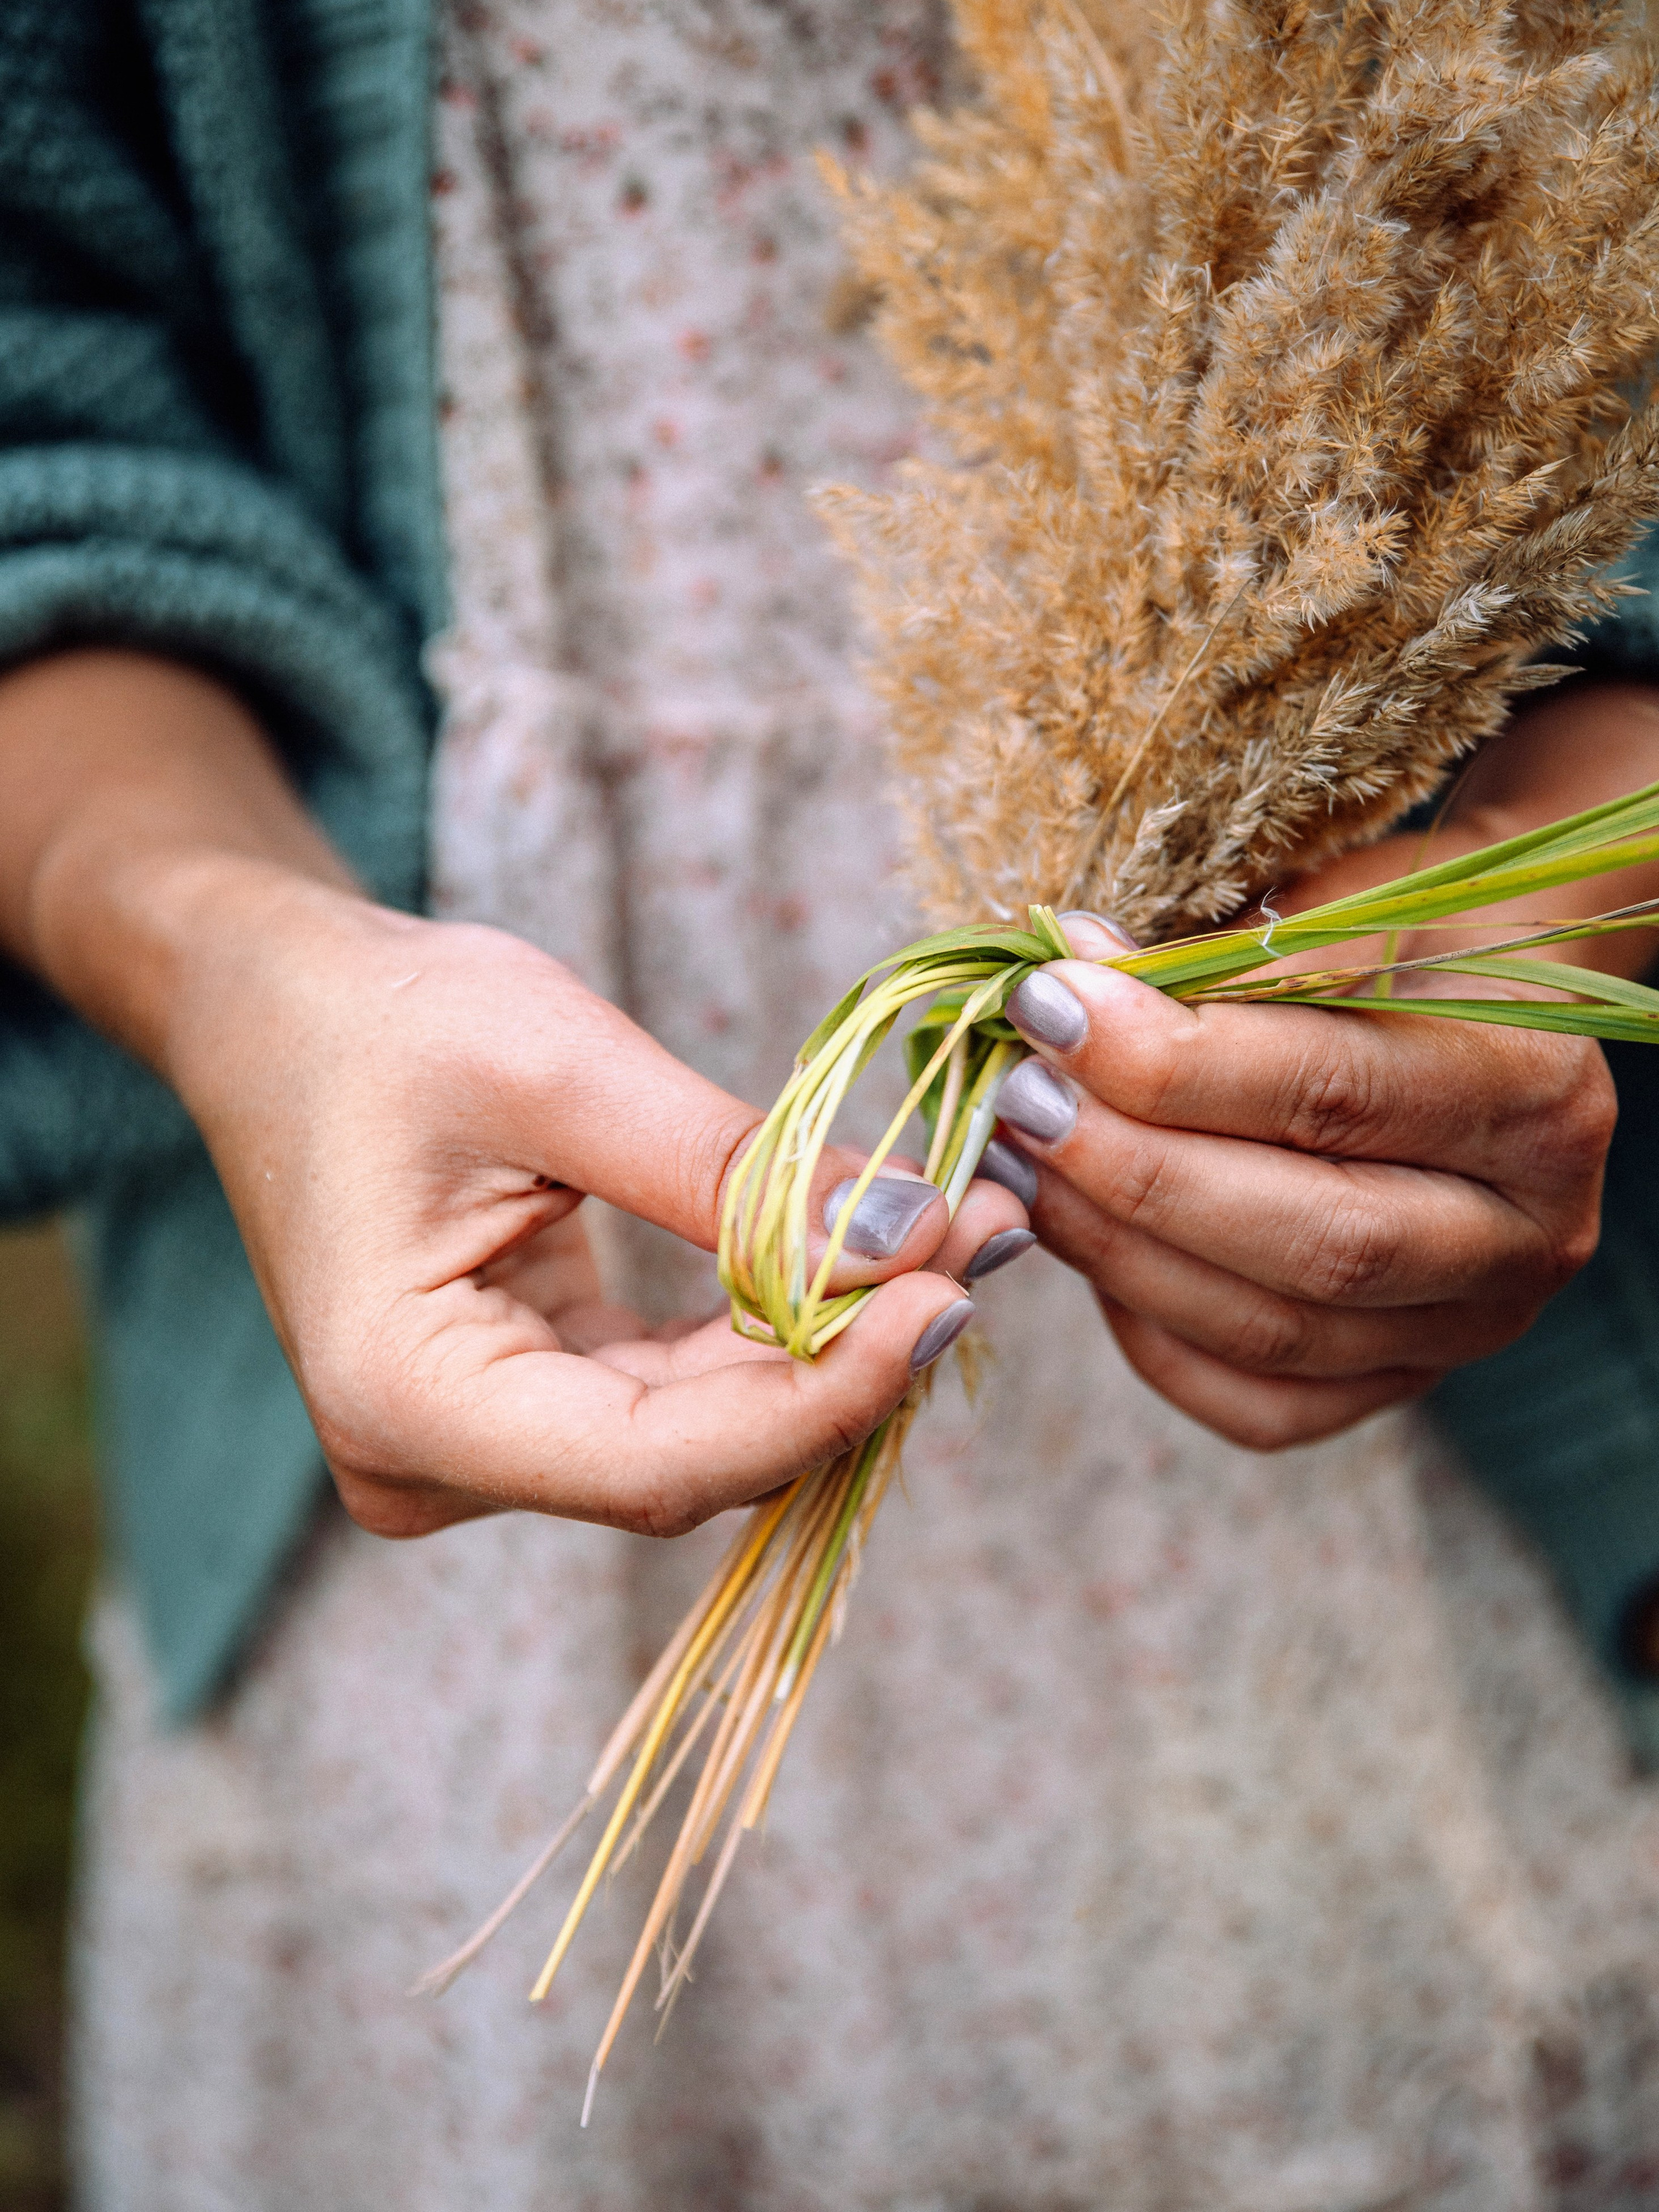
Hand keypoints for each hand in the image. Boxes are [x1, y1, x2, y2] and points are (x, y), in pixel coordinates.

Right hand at [0, 653, 1026, 1539]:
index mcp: (402, 1400)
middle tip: (988, 1240)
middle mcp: (432, 1462)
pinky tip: (870, 1259)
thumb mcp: (562, 1069)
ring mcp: (478, 1449)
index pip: (658, 1459)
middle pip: (694, 1456)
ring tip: (958, 1235)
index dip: (823, 1398)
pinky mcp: (525, 1407)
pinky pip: (678, 1396)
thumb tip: (920, 1234)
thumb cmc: (384, 1019)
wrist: (280, 1009)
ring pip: (703, 1433)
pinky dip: (775, 1331)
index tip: (951, 1297)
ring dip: (830, 1343)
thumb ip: (734, 1172)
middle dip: (851, 1357)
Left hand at [984, 684, 1658, 1448]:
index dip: (1172, 1062)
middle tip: (1023, 1098)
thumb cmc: (1401, 949)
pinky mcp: (1401, 1384)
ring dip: (1119, 1248)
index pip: (1332, 1094)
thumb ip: (1220, 961)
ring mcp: (1470, 1328)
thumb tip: (1071, 975)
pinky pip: (1259, 1402)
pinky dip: (1153, 1334)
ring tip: (1022, 1162)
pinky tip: (1089, 1248)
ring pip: (1273, 1329)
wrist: (1480, 1020)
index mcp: (1535, 1091)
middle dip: (1136, 1171)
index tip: (1051, 1006)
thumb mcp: (1343, 914)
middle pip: (1314, 1237)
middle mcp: (1528, 1232)